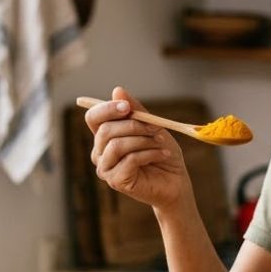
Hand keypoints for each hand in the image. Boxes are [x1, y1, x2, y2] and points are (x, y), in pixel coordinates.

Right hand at [85, 86, 190, 210]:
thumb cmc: (162, 152)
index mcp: (105, 136)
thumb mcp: (152, 126)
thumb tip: (117, 90)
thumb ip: (136, 110)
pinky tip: (162, 154)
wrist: (176, 181)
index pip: (94, 118)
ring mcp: (106, 168)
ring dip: (143, 140)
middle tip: (156, 127)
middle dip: (134, 125)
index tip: (128, 107)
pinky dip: (149, 154)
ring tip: (160, 142)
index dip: (107, 109)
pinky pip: (129, 160)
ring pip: (117, 145)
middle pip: (105, 130)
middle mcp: (100, 152)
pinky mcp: (116, 181)